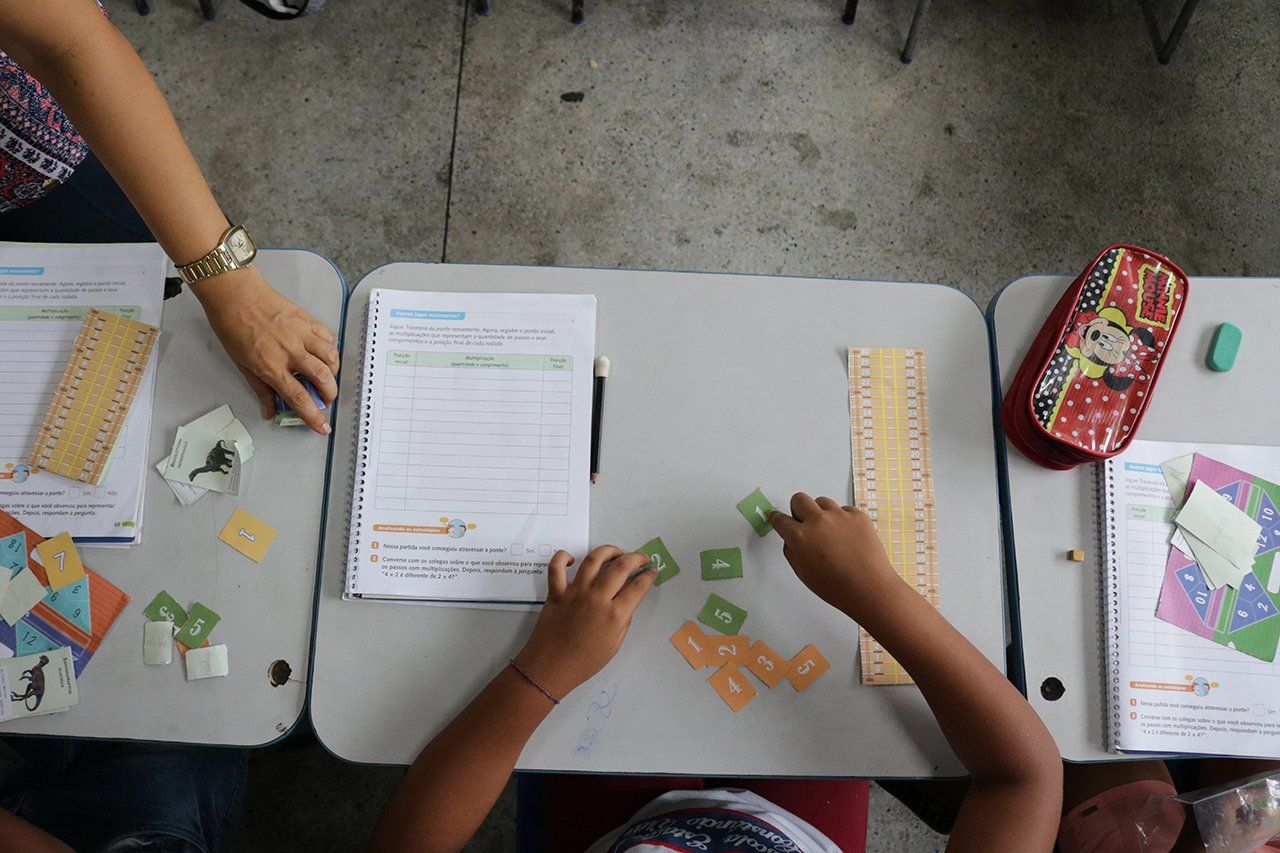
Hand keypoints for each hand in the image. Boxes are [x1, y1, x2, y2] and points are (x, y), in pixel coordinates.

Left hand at [192, 265, 339, 434]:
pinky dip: (330, 349)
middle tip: (326, 398)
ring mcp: (300, 334)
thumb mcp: (242, 365)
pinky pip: (327, 338)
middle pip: (323, 379)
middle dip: (330, 394)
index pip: (299, 398)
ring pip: (331, 358)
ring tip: (326, 376)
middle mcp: (289, 352)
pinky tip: (323, 353)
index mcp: (271, 366)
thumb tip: (270, 410)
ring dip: (333, 372)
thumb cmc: (233, 326)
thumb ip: (261, 389)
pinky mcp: (306, 320)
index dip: (314, 416)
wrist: (235, 294)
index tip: (322, 426)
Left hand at [514, 546, 656, 698]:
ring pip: (593, 559)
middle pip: (621, 567)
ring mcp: (575, 592)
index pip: (638, 586)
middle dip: (636, 558)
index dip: (649, 576)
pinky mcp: (556, 592)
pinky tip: (572, 559)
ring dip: (609, 551)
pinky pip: (556, 567)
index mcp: (614, 615)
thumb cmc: (585, 662)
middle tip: (642, 558)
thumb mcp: (614, 646)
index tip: (652, 571)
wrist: (550, 668)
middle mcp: (597, 598)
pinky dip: (563, 557)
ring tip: (617, 552)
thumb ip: (623, 621)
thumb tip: (627, 602)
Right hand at [769, 492, 899, 620]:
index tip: (777, 517)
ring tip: (831, 533)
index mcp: (800, 537)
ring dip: (821, 513)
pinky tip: (848, 538)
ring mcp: (839, 516)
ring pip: (822, 501)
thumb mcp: (803, 574)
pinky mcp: (858, 515)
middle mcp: (818, 521)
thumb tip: (791, 538)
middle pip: (799, 499)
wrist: (870, 588)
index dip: (776, 518)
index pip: (780, 519)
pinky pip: (844, 510)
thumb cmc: (835, 587)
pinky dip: (843, 520)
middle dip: (798, 510)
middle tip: (806, 524)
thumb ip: (792, 551)